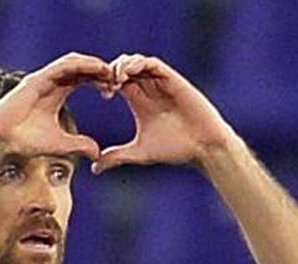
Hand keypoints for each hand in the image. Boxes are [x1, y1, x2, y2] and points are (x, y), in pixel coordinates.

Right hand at [0, 52, 111, 159]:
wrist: (2, 141)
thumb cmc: (26, 142)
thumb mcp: (61, 144)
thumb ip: (80, 145)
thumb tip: (97, 154)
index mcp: (56, 93)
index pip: (82, 80)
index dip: (99, 82)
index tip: (114, 90)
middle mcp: (50, 82)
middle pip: (80, 68)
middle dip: (99, 71)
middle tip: (117, 77)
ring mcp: (42, 79)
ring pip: (72, 63)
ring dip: (92, 64)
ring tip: (108, 71)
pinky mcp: (35, 79)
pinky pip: (61, 66)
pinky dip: (79, 65)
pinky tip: (94, 68)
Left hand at [91, 53, 234, 172]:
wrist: (203, 147)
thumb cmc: (175, 150)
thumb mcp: (139, 153)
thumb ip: (117, 157)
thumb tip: (93, 168)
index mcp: (138, 100)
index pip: (114, 81)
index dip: (103, 82)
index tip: (100, 95)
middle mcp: (148, 88)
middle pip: (122, 67)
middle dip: (110, 72)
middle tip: (104, 85)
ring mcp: (160, 82)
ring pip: (135, 61)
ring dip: (122, 66)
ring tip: (114, 80)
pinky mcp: (172, 79)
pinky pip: (152, 63)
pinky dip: (138, 64)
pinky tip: (127, 76)